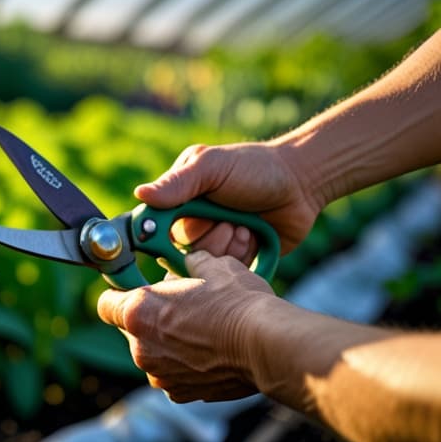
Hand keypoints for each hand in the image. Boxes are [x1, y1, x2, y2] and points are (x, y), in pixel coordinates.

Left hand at [97, 250, 275, 402]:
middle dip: (152, 319)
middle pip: (132, 329)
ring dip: (170, 343)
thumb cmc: (238, 302)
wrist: (267, 346)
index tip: (137, 290)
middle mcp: (141, 348)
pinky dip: (185, 365)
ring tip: (203, 332)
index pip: (106, 303)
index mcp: (138, 312)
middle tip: (183, 308)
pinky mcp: (178, 393)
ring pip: (154, 353)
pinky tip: (210, 353)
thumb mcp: (212, 267)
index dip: (120, 295)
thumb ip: (189, 264)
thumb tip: (190, 262)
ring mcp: (158, 374)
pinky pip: (173, 373)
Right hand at [135, 142, 321, 258]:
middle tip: (230, 219)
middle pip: (183, 253)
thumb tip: (140, 194)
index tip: (182, 234)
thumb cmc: (253, 168)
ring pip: (207, 266)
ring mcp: (214, 244)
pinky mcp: (236, 260)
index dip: (163, 237)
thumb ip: (177, 182)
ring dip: (229, 246)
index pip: (155, 230)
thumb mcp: (212, 167)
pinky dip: (243, 256)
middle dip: (210, 238)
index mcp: (177, 202)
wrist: (301, 183)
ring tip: (245, 225)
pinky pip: (229, 274)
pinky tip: (254, 236)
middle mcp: (191, 226)